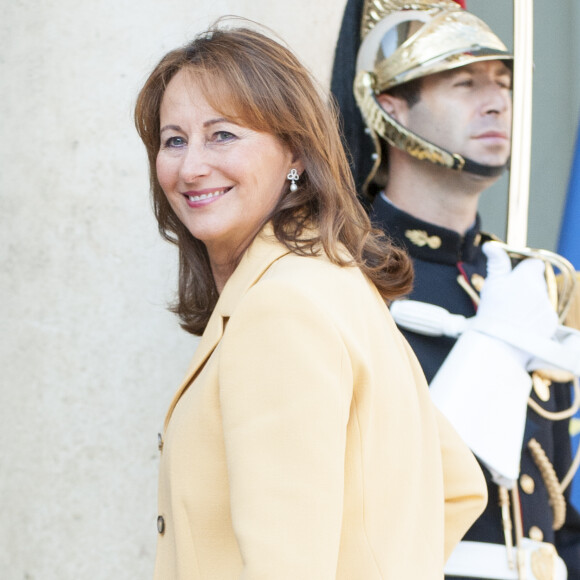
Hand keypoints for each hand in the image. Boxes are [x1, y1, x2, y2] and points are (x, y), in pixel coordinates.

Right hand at [473, 242, 557, 363]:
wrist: (498, 343)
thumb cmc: (491, 313)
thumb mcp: (491, 284)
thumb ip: (497, 263)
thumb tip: (490, 246)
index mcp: (527, 277)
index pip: (535, 263)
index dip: (525, 268)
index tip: (515, 277)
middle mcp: (541, 289)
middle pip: (538, 281)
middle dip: (527, 286)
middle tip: (510, 298)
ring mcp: (548, 306)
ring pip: (542, 297)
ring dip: (532, 301)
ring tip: (514, 313)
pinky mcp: (552, 321)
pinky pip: (545, 313)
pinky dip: (536, 316)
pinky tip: (522, 323)